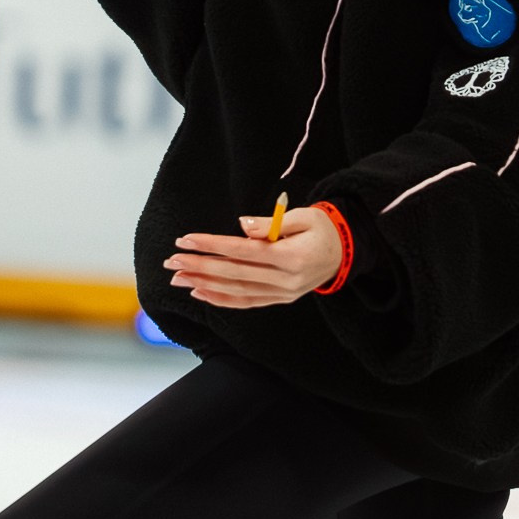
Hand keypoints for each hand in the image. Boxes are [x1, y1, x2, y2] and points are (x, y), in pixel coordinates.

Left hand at [165, 205, 342, 307]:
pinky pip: (247, 302)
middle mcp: (287, 281)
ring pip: (237, 292)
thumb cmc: (322, 228)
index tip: (186, 240)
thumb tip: (241, 226)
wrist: (346, 252)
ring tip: (178, 278)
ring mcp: (283, 294)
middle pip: (234, 274)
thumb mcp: (304, 216)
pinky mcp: (280, 300)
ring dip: (204, 285)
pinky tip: (200, 293)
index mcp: (292, 257)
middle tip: (171, 262)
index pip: (243, 252)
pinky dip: (221, 299)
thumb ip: (271, 223)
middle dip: (199, 267)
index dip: (212, 246)